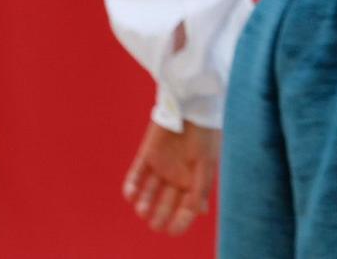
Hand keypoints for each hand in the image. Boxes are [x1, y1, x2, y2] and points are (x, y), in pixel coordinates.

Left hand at [122, 120, 220, 234]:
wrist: (190, 105)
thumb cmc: (204, 134)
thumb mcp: (206, 163)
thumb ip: (201, 187)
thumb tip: (200, 213)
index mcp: (195, 178)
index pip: (187, 205)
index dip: (181, 219)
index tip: (172, 231)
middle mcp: (178, 175)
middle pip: (166, 201)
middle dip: (160, 215)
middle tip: (154, 225)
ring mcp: (162, 165)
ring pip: (150, 191)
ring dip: (145, 202)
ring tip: (141, 210)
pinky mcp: (147, 155)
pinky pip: (136, 174)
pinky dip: (132, 186)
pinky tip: (130, 195)